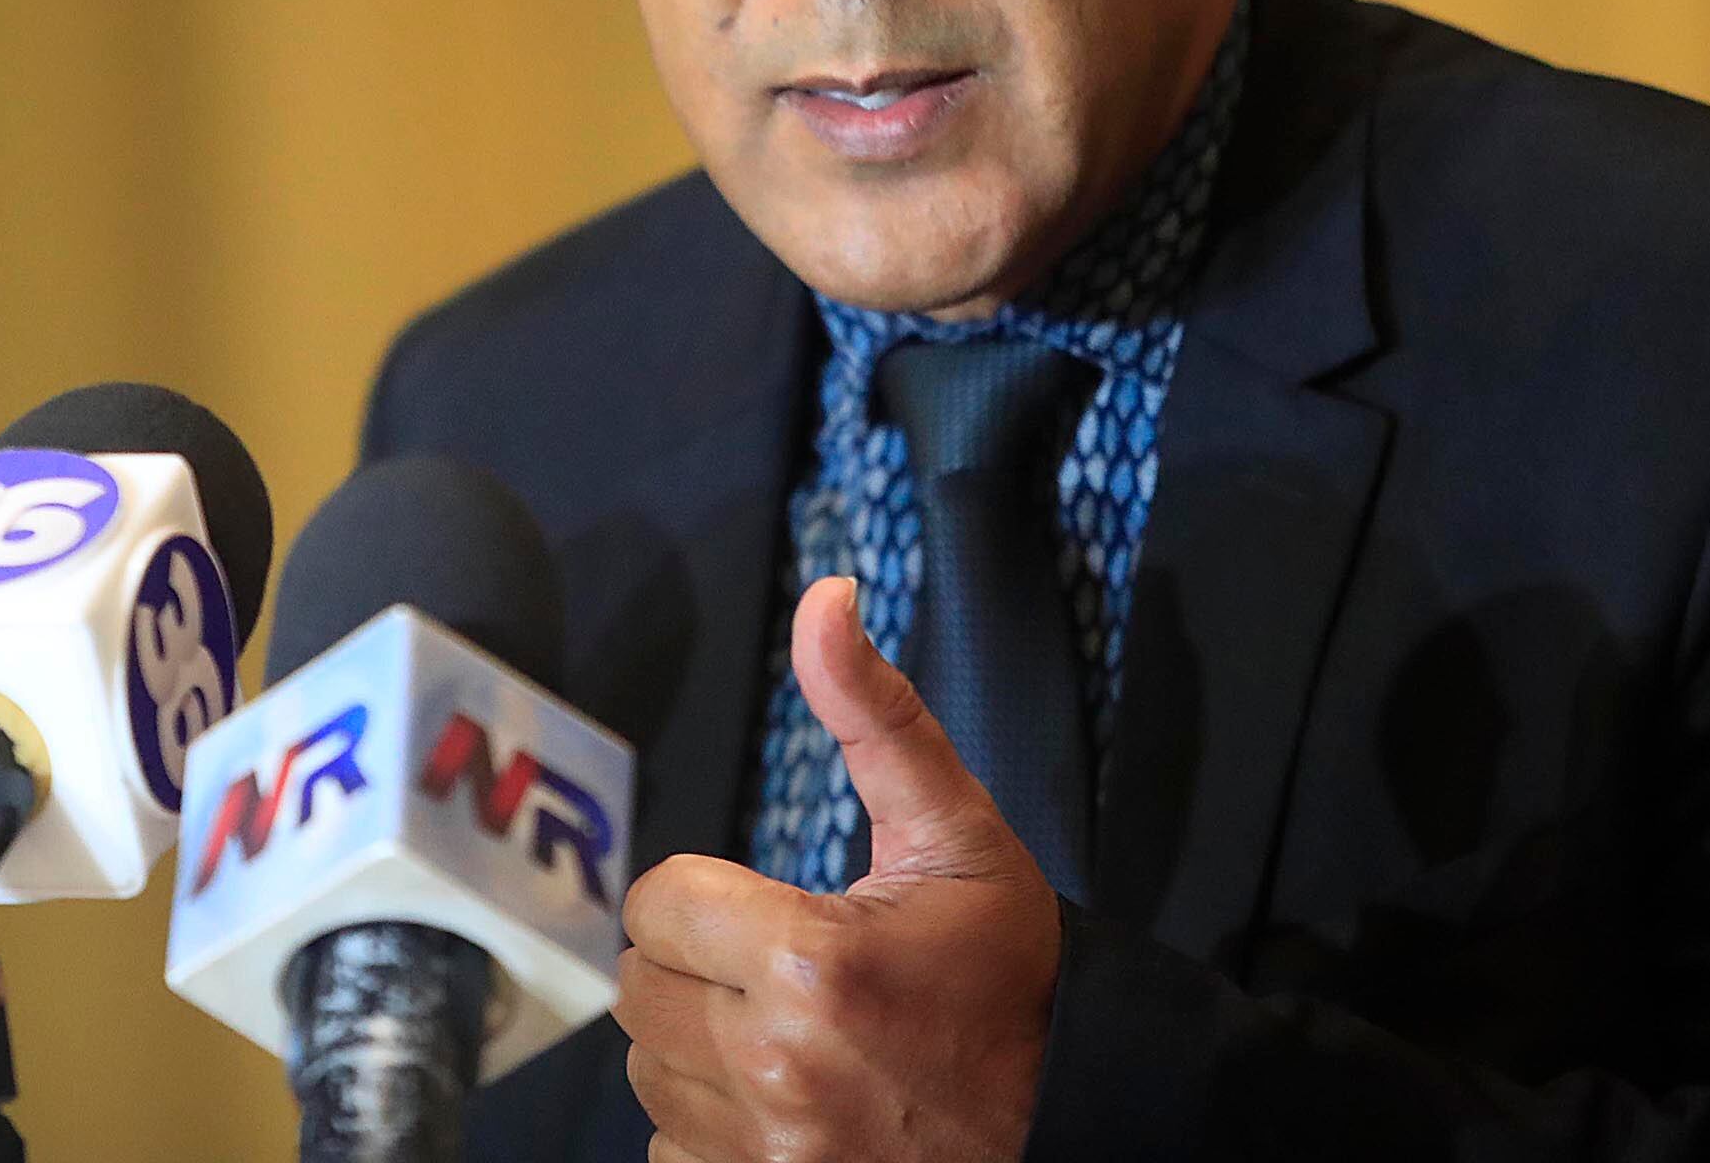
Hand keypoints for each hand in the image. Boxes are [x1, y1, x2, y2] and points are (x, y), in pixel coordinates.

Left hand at [613, 576, 1063, 1161]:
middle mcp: (771, 1064)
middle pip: (639, 981)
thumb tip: (825, 601)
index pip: (658, 898)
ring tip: (789, 1033)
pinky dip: (710, 1123)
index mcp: (807, 960)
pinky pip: (667, 1144)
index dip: (712, 894)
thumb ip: (876, 715)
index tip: (776, 909)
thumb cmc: (1011, 982)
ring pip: (647, 1066)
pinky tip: (784, 1100)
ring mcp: (762, 1149)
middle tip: (785, 970)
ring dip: (700, 1043)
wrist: (1070, 1119)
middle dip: (700, 963)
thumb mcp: (958, 836)